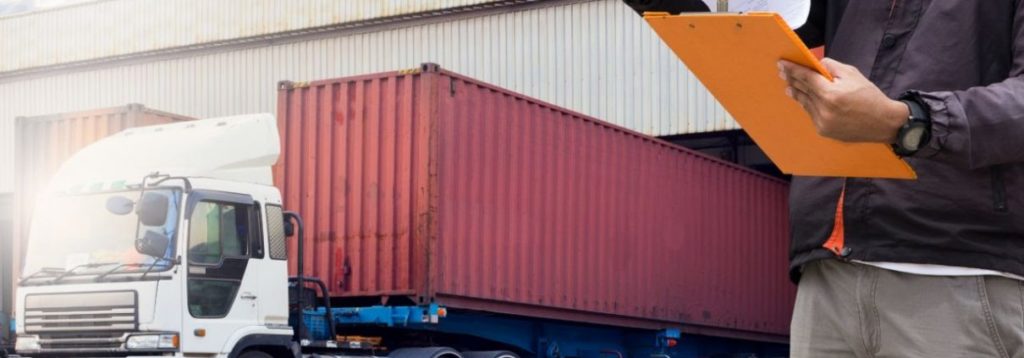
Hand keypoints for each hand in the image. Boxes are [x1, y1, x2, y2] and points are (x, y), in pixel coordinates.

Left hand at [778, 58, 907, 143]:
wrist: (884, 122)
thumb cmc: (869, 96)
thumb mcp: (852, 74)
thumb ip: (831, 67)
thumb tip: (815, 64)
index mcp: (831, 94)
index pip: (806, 77)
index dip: (793, 69)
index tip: (782, 64)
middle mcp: (824, 109)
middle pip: (802, 90)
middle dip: (792, 79)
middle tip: (782, 72)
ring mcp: (822, 122)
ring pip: (804, 103)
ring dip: (797, 93)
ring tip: (789, 85)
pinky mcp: (823, 131)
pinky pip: (811, 114)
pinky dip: (807, 105)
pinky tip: (803, 98)